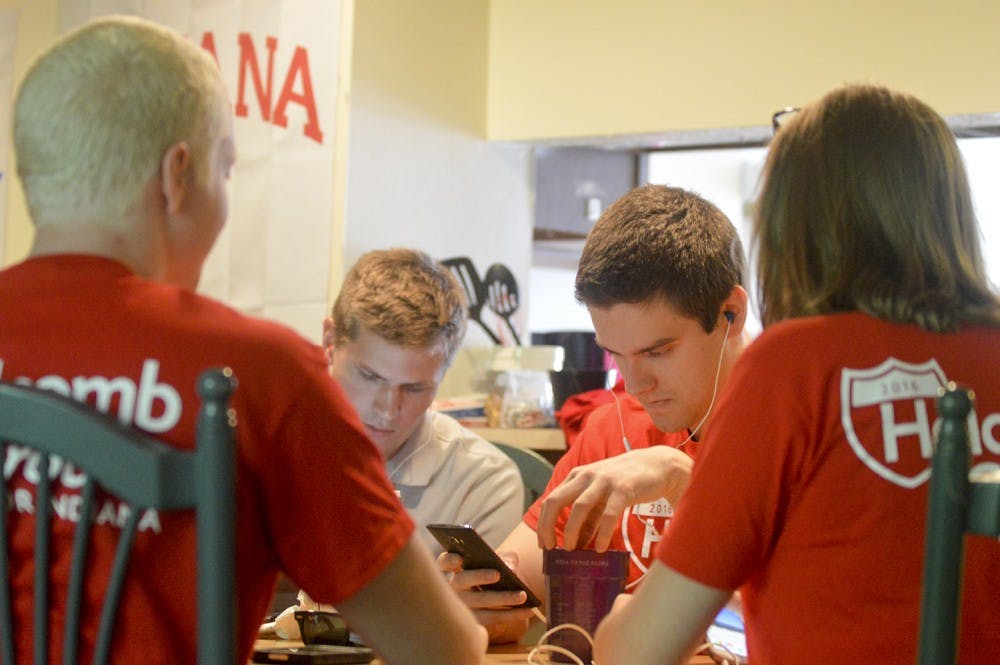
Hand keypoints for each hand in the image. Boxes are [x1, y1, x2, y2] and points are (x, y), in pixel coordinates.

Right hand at [436, 551, 535, 643]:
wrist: (496, 595)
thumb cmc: (494, 572)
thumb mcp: (499, 560)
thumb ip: (505, 558)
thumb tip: (510, 567)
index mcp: (456, 568)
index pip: (444, 562)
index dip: (448, 560)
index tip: (458, 559)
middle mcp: (454, 588)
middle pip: (462, 580)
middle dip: (479, 576)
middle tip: (497, 574)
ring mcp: (463, 607)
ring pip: (480, 602)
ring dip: (503, 598)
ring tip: (522, 595)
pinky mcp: (476, 622)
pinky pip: (493, 618)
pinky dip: (513, 614)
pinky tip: (528, 611)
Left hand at [536, 446, 692, 550]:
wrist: (657, 465)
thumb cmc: (625, 484)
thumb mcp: (601, 497)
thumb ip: (588, 518)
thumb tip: (576, 545)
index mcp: (576, 477)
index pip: (550, 500)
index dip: (543, 523)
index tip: (544, 544)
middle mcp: (585, 476)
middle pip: (556, 501)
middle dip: (548, 526)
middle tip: (551, 548)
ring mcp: (603, 481)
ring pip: (579, 507)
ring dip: (572, 531)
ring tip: (572, 550)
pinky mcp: (623, 489)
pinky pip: (608, 514)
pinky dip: (602, 533)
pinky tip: (600, 548)